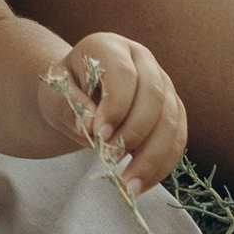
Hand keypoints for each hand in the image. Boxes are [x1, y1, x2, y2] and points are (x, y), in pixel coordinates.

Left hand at [41, 34, 186, 192]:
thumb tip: (91, 127)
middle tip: (110, 160)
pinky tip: (142, 184)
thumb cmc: (65, 92)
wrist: (79, 96)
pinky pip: (177, 139)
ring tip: (129, 185)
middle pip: (154, 96)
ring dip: (152, 157)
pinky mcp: (173, 110)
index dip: (116, 106)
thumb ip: (70, 108)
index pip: (123, 73)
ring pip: (171, 121)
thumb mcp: (55, 96)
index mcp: (110, 47)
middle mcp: (142, 60)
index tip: (98, 135)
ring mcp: (163, 84)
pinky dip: (163, 165)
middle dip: (134, 133)